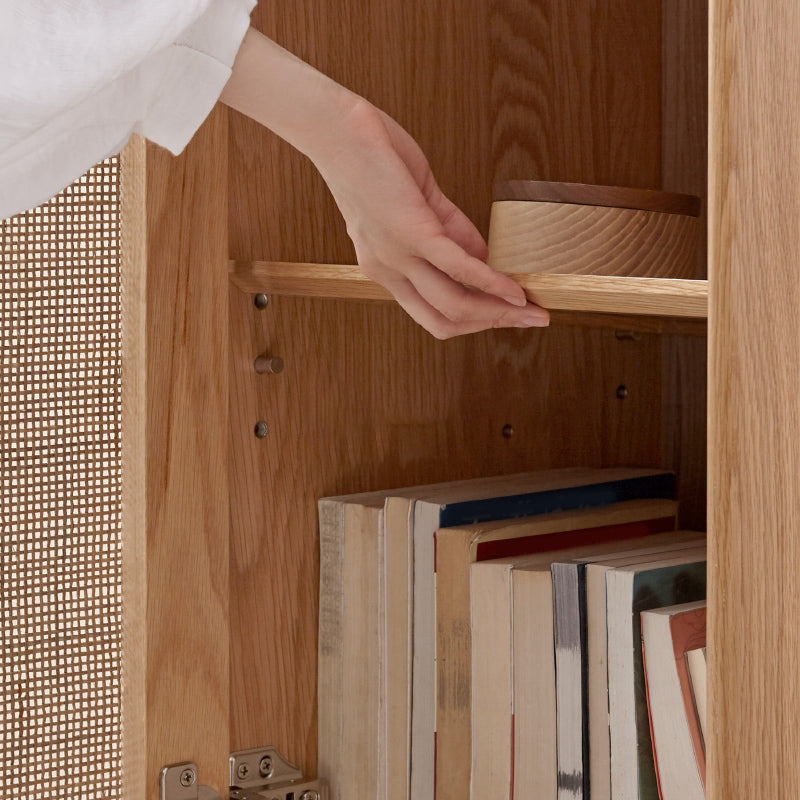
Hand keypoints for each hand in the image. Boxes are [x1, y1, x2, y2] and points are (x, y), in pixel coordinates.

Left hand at [310, 100, 549, 337]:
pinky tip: (514, 287)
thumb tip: (484, 256)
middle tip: (530, 318)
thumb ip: (448, 231)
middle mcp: (388, 271)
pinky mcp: (411, 231)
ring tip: (531, 309)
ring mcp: (398, 255)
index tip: (508, 313)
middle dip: (493, 323)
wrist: (336, 131)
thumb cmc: (373, 161)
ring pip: (454, 304)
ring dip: (499, 310)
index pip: (432, 313)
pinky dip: (492, 281)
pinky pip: (458, 266)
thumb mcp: (414, 205)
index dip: (474, 320)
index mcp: (386, 268)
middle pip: (446, 320)